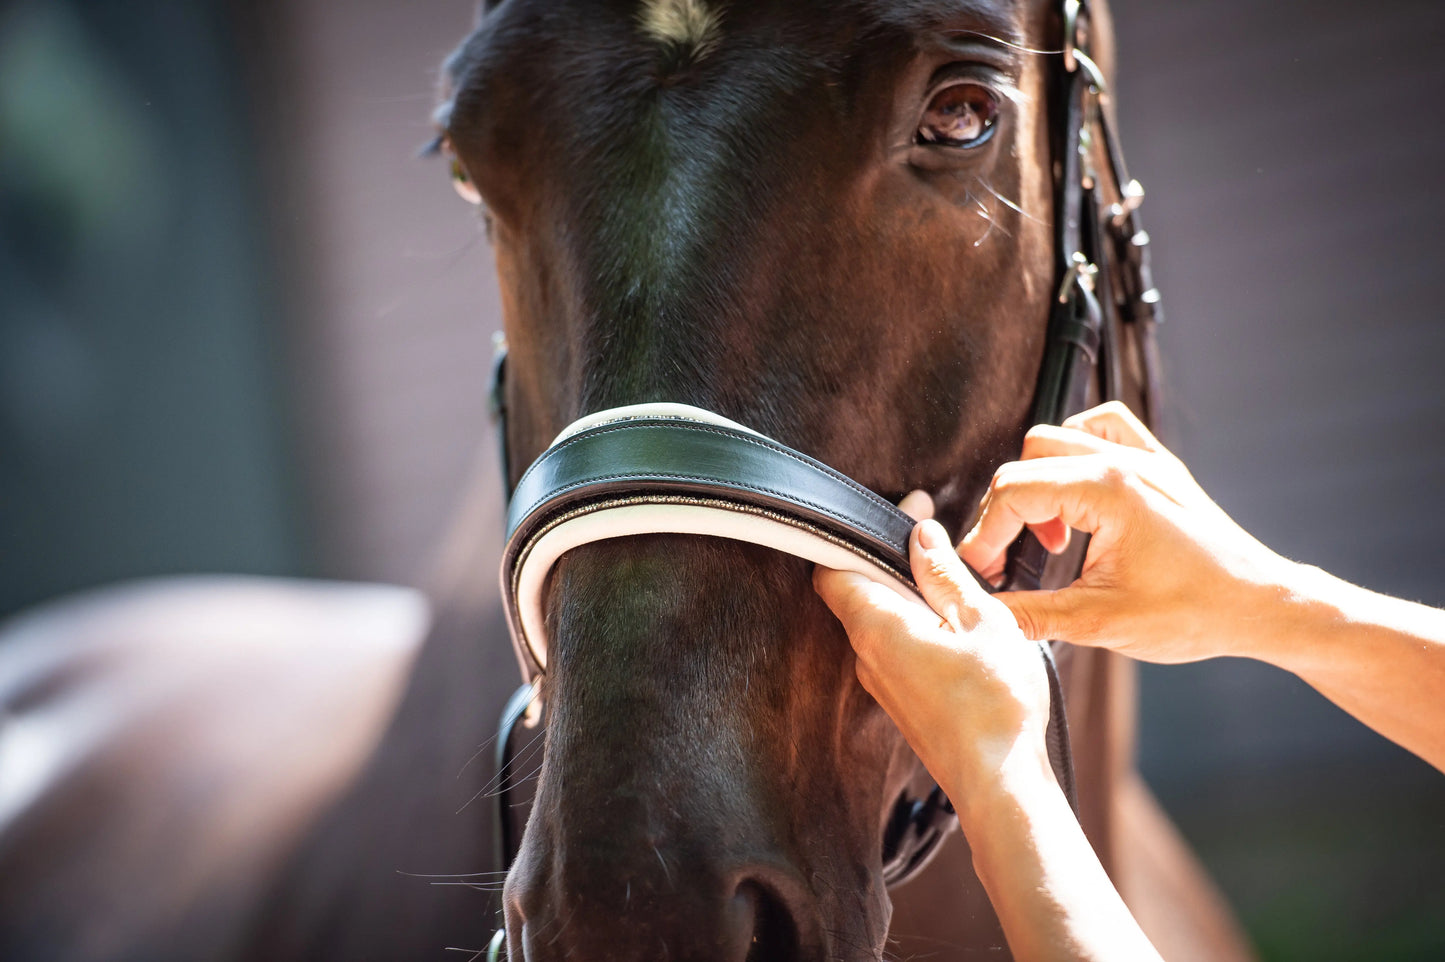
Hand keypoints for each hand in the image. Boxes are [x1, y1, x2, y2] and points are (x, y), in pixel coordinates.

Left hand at [813, 502, 1055, 797]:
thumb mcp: (982, 621)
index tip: (901, 517)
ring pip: (879, 621)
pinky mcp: (901, 700)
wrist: (999, 784)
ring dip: (908, 595)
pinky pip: (895, 648)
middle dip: (890, 559)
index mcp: (877, 627)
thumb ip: (945, 574)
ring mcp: (882, 682)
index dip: (857, 534)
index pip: (832, 569)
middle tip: (934, 539)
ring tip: (955, 586)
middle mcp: (867, 655)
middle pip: (857, 590)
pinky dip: (917, 626)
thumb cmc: (996, 706)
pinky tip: (957, 627)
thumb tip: (920, 535)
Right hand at [959, 401, 1295, 662]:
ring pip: (1056, 439)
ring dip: (1035, 483)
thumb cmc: (1195, 613)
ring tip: (1046, 536)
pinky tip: (1075, 493)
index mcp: (1107, 491)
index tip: (983, 572)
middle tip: (1007, 561)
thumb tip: (984, 614)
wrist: (1260, 605)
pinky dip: (1076, 449)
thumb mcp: (1101, 621)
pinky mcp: (1158, 466)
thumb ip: (1032, 613)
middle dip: (1003, 513)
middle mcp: (1123, 461)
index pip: (1012, 492)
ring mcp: (1143, 457)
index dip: (985, 536)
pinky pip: (1103, 426)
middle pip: (1025, 462)